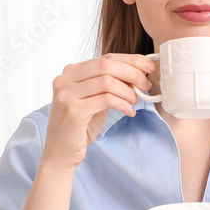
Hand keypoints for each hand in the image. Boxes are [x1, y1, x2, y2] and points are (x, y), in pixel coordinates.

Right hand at [41, 53, 155, 170]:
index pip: (105, 58)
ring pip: (108, 81)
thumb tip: (138, 73)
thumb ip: (110, 83)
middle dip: (132, 73)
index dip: (131, 60)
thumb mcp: (95, 98)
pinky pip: (107, 100)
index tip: (149, 66)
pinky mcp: (73, 111)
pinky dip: (123, 104)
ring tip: (135, 101)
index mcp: (71, 72)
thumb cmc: (80, 125)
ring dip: (128, 91)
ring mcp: (67, 94)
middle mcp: (65, 79)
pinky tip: (129, 111)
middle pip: (107, 65)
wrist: (60, 152)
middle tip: (146, 84)